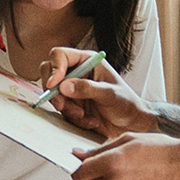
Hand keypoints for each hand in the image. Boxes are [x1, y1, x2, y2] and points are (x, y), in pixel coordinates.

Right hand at [41, 47, 156, 136]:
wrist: (131, 124)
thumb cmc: (126, 103)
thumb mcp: (109, 94)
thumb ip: (87, 88)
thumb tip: (64, 86)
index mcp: (87, 61)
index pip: (60, 56)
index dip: (53, 68)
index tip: (54, 85)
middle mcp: (77, 72)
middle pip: (49, 73)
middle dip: (54, 91)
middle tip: (62, 104)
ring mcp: (72, 89)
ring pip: (54, 95)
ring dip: (67, 108)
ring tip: (84, 116)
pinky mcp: (72, 105)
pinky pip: (62, 111)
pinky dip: (74, 119)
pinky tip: (90, 121)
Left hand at [72, 133, 179, 179]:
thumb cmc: (161, 149)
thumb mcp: (128, 140)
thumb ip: (100, 149)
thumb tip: (78, 154)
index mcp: (112, 161)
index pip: (80, 172)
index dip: (81, 168)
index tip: (86, 167)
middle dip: (95, 176)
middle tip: (113, 167)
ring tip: (127, 176)